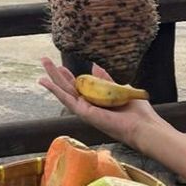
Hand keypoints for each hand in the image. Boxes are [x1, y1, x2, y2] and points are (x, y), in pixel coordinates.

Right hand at [39, 58, 163, 150]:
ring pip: (63, 90)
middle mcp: (88, 106)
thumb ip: (104, 79)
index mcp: (96, 101)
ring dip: (52, 77)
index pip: (78, 86)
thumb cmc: (136, 112)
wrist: (142, 126)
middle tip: (44, 59)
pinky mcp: (83, 112)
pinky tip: (45, 81)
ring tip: (43, 62)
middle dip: (56, 73)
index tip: (61, 66)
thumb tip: (95, 66)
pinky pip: (66, 99)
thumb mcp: (117, 89)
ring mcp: (84, 109)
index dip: (69, 75)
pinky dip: (54, 90)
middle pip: (67, 87)